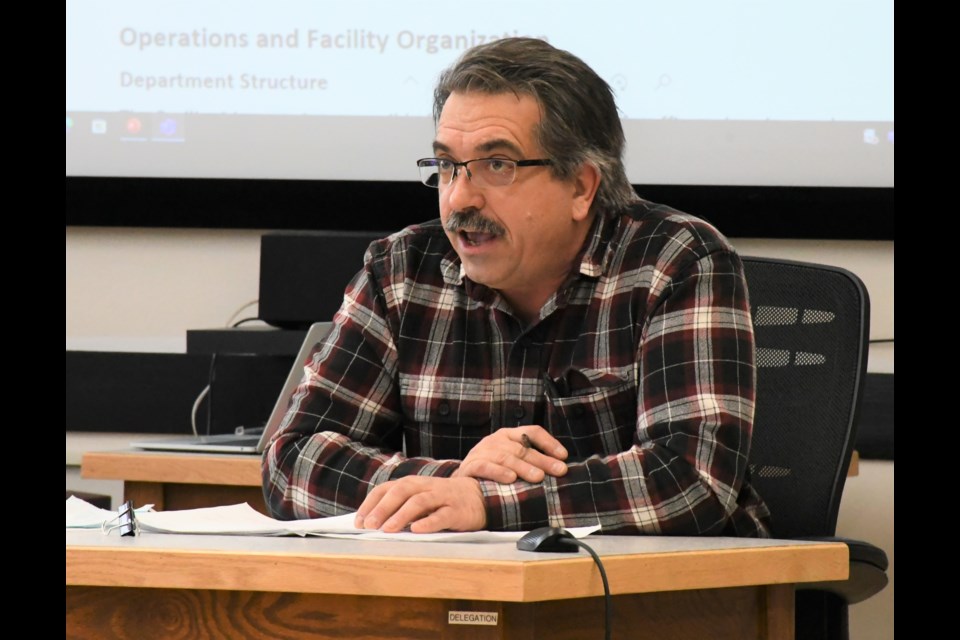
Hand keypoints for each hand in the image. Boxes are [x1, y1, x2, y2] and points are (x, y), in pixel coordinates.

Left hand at [354, 476, 485, 532]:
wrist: (479, 497)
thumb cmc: (442, 501)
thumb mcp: (420, 498)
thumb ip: (400, 507)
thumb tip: (373, 525)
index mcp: (413, 484)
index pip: (387, 488)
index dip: (371, 504)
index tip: (359, 522)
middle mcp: (426, 486)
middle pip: (401, 492)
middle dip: (383, 508)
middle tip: (369, 526)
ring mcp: (442, 497)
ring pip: (419, 502)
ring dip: (401, 515)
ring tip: (387, 530)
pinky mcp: (457, 511)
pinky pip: (442, 515)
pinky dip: (429, 522)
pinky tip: (417, 530)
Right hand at [451, 426, 567, 483]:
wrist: (461, 484)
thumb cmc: (492, 472)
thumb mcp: (512, 462)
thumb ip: (531, 463)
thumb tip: (560, 470)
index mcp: (509, 435)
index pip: (532, 432)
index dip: (549, 442)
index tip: (564, 456)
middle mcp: (496, 440)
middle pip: (523, 448)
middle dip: (543, 460)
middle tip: (559, 470)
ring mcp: (482, 451)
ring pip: (506, 457)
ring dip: (524, 467)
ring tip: (539, 477)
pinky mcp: (471, 466)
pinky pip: (485, 467)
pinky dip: (498, 472)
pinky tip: (510, 479)